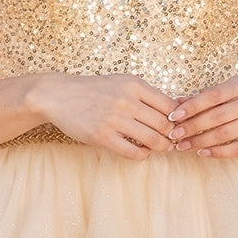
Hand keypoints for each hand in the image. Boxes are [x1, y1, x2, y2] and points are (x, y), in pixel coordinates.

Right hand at [36, 74, 176, 159]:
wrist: (60, 96)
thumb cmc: (95, 90)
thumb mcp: (122, 83)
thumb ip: (146, 94)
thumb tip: (177, 107)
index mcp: (134, 85)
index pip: (169, 105)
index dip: (178, 119)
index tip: (177, 125)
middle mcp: (126, 101)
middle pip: (164, 124)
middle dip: (172, 135)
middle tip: (172, 140)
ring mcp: (114, 119)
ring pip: (152, 139)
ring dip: (161, 147)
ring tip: (161, 147)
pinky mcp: (102, 136)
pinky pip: (133, 152)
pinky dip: (143, 155)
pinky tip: (142, 151)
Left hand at [166, 76, 237, 157]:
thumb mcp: (227, 94)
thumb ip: (202, 99)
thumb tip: (174, 104)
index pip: (213, 95)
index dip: (192, 106)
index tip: (174, 116)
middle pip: (217, 116)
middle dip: (192, 126)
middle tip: (175, 134)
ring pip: (225, 134)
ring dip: (200, 141)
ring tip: (183, 145)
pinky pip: (236, 149)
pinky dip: (217, 152)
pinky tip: (202, 152)